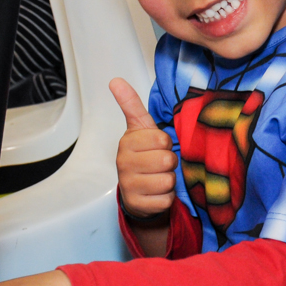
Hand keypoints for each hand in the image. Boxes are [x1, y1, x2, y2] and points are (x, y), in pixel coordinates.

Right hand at [111, 77, 177, 218]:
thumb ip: (131, 104)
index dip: (166, 144)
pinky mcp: (137, 205)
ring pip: (168, 181)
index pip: (162, 139)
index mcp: (126, 142)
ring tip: (157, 178)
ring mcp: (129, 185)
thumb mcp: (140, 129)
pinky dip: (166, 198)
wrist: (136, 191)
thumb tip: (115, 80)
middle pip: (167, 160)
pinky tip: (156, 193)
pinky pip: (166, 200)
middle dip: (169, 163)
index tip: (156, 147)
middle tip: (158, 164)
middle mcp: (123, 163)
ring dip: (169, 181)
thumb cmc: (143, 155)